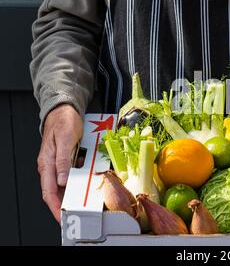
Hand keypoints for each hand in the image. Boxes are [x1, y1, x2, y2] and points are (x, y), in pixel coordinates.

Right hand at [37, 104, 82, 222]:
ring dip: (73, 192)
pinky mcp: (65, 159)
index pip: (49, 191)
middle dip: (65, 204)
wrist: (65, 110)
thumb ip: (63, 160)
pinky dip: (78, 179)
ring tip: (83, 200)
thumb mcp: (65, 139)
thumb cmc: (63, 121)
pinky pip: (71, 174)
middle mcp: (50, 165)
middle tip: (76, 213)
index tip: (62, 216)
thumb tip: (62, 180)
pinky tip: (86, 180)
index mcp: (47, 163)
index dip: (55, 206)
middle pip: (56, 191)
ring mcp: (57, 163)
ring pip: (65, 184)